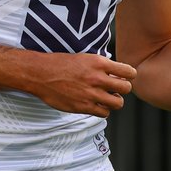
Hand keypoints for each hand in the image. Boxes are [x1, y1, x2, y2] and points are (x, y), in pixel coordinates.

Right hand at [21, 52, 137, 117]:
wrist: (41, 74)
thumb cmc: (61, 64)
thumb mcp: (84, 58)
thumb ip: (101, 66)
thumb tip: (117, 73)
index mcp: (99, 63)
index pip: (128, 72)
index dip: (129, 75)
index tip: (125, 77)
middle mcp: (97, 78)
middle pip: (126, 88)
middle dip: (123, 89)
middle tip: (116, 88)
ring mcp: (91, 94)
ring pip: (118, 103)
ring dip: (115, 101)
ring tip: (108, 98)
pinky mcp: (83, 106)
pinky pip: (104, 113)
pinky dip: (103, 110)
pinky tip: (97, 104)